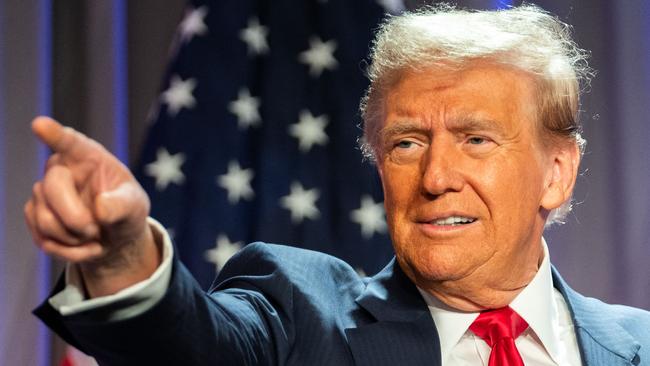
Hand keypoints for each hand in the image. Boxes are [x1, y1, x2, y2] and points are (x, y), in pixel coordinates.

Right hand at [24, 116, 159, 296]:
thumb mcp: (135, 206)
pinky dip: (69, 251)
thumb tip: (100, 207)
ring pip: (45, 219)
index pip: (69, 142)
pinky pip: (44, 239)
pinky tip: (84, 246)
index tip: (40, 124)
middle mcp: (61, 169)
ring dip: (74, 238)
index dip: (54, 134)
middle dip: (75, 218)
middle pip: (51, 189)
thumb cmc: (126, 211)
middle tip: (96, 230)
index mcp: (88, 157)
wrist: (114, 237)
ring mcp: (43, 192)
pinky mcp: (34, 215)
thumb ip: (122, 205)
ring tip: (95, 236)